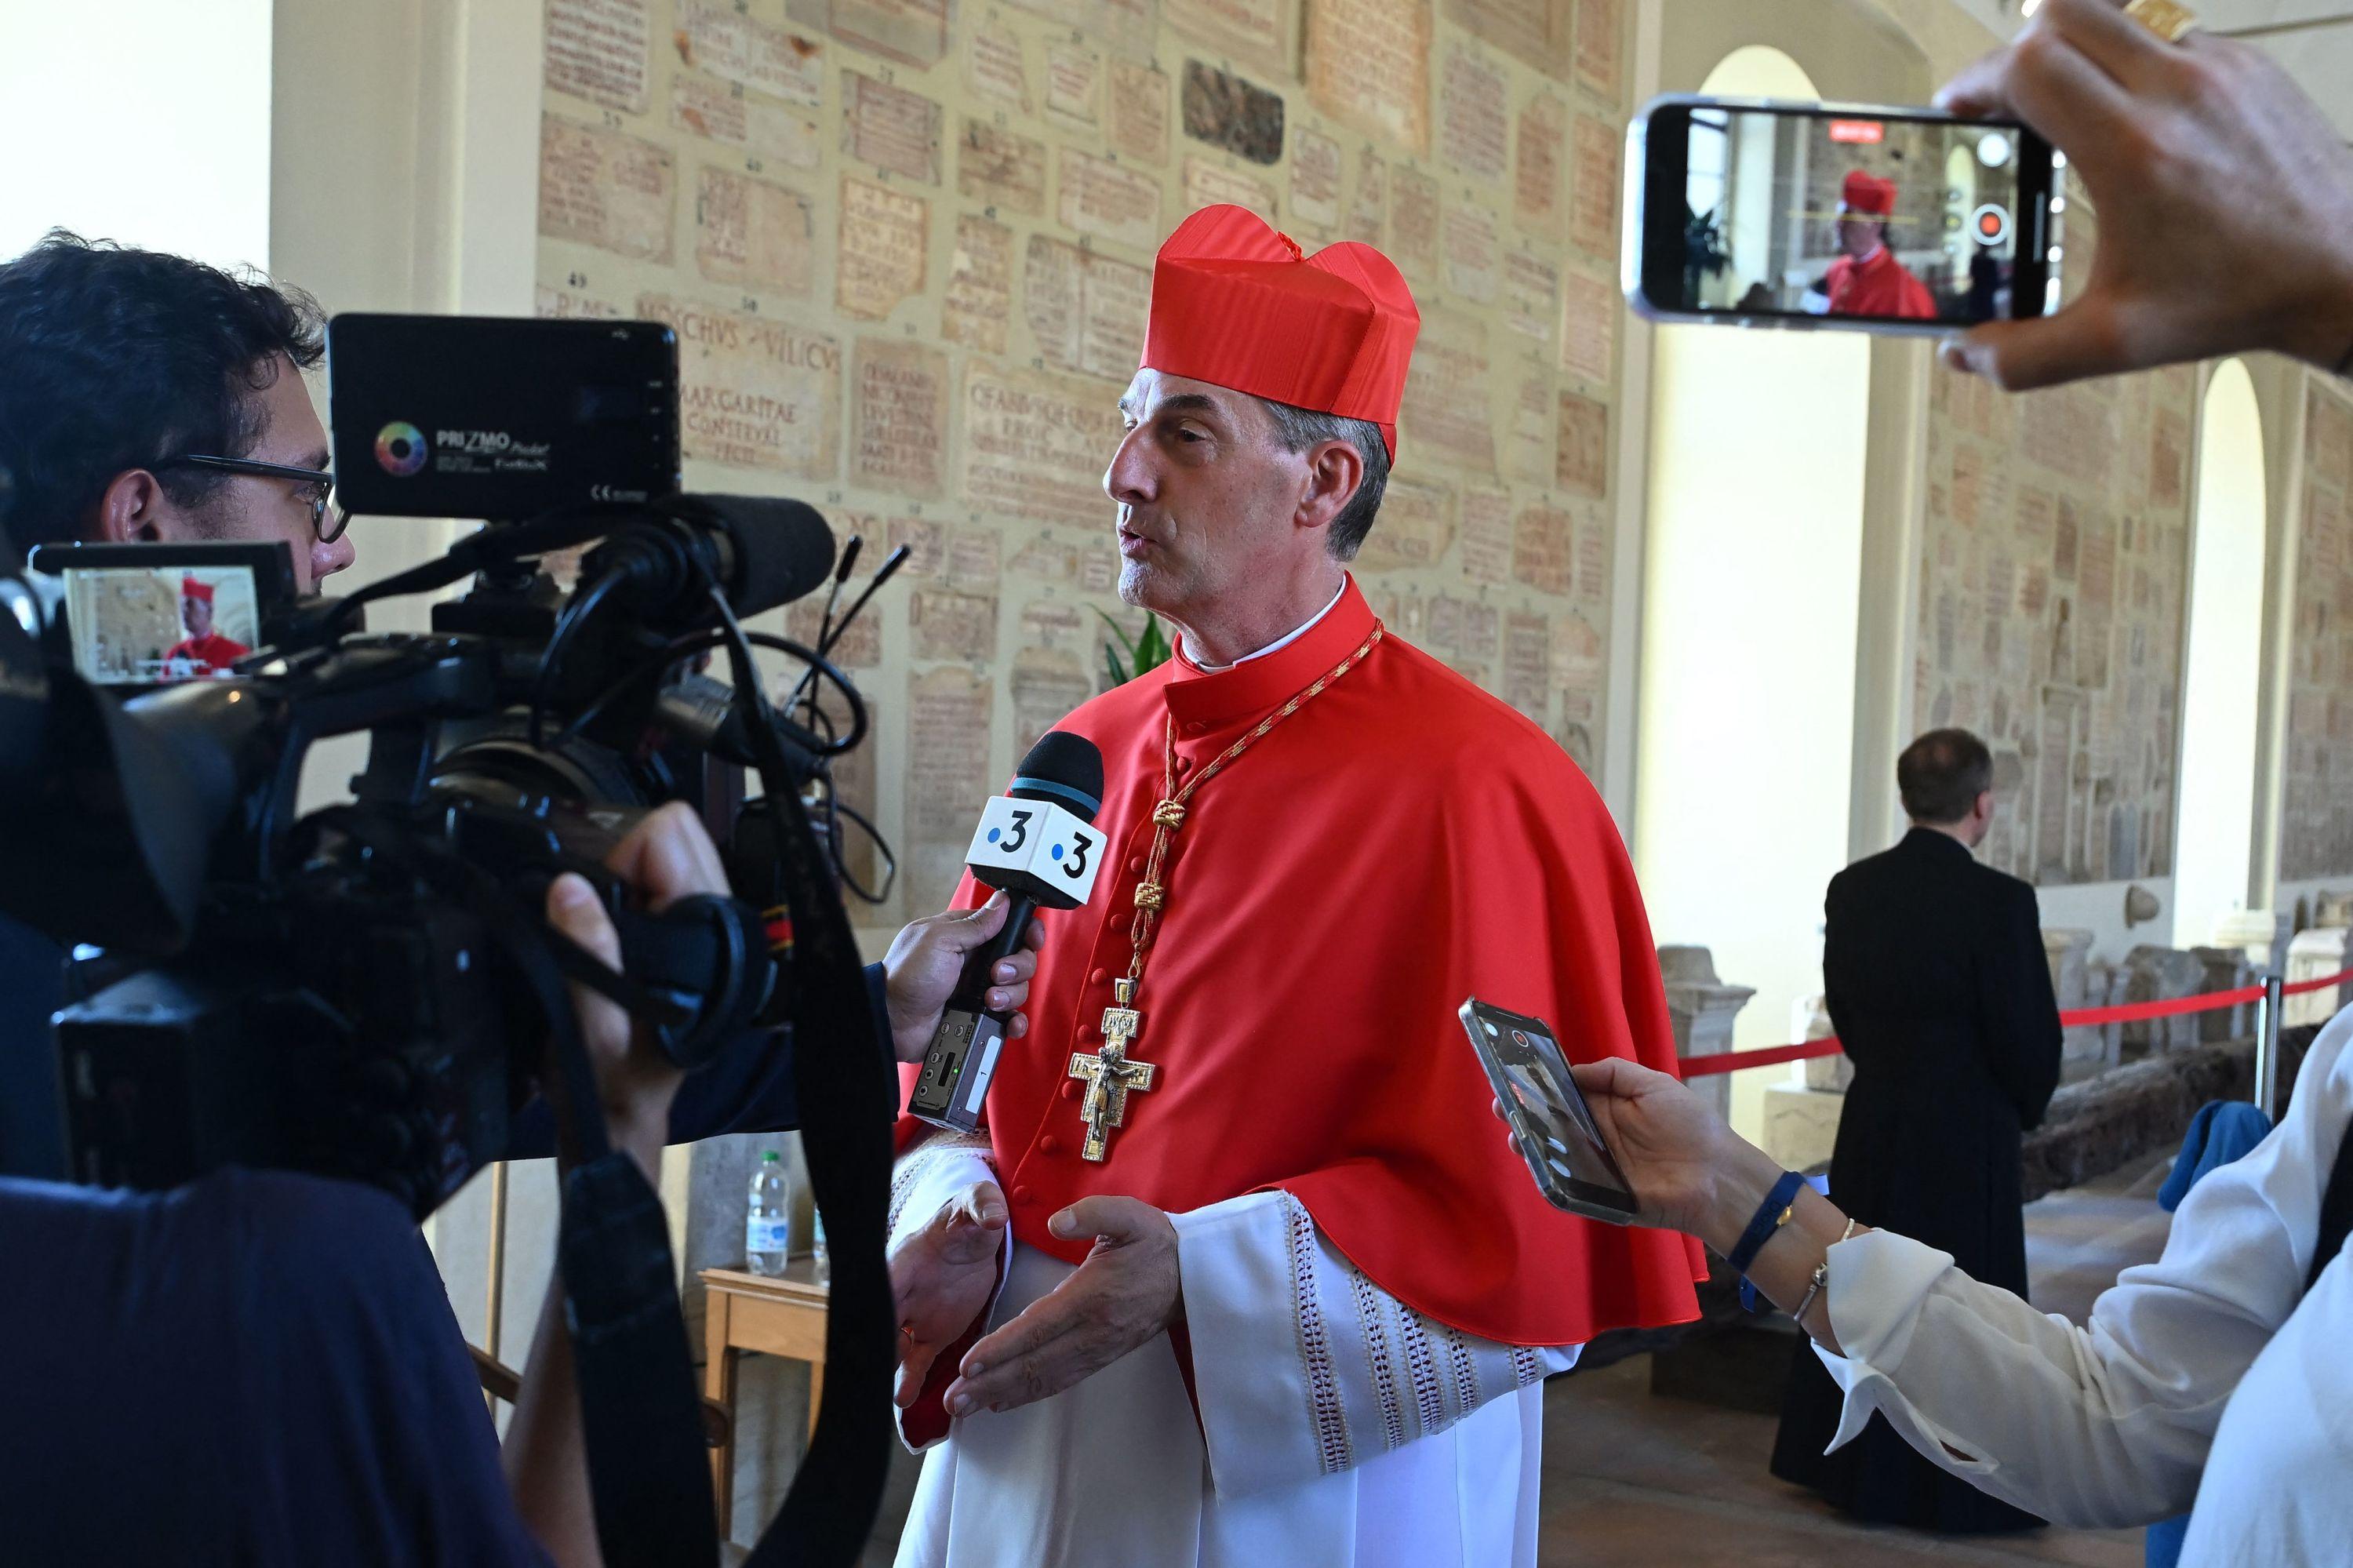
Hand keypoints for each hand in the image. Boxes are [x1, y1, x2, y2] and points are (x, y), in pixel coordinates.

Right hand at [542, 801, 728, 1172]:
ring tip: (607, 931)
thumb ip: (590, 955)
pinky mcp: (687, 935)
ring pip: (668, 854)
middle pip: (676, 835)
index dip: (624, 858)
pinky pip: (659, 882)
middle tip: (602, 919)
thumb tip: (570, 886)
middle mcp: (716, 922)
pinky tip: (614, 932)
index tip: (600, 904)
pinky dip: (631, 894)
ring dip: (628, 881)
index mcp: (705, 935)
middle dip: (628, 864)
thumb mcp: (591, 1028)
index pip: (672, 836)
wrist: (622, 1116)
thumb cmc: (608, 1080)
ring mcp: (703, 926)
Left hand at [881, 892, 1046, 1062]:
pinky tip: (1008, 1022)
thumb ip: (975, 924)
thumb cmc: (907, 976)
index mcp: (966, 937)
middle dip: (1017, 967)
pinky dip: (1014, 1021)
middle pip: (1020, 959)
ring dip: (1011, 995)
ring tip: (988, 1001)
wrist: (892, 1020)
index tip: (1032, 939)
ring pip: (1018, 989)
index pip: (1008, 927)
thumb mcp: (939, 940)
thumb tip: (1003, 902)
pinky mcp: (979, 1016)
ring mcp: (979, 990)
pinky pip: (1009, 1018)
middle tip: (995, 975)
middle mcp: (976, 963)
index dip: (1026, 932)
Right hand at [891, 1179, 1010, 1407]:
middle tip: (878, 1369)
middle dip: (877, 1345)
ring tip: (895, 1395)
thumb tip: (994, 1214)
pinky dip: (912, 1379)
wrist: (975, 1237)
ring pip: (895, 1347)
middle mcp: (901, 1292)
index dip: (877, 1304)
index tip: (874, 1325)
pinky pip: (918, 1359)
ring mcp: (915, 1316)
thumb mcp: (976, 1204)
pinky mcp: (933, 1333)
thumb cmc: (967, 1217)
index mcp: (903, 1259)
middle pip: (881, 1322)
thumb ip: (982, 1206)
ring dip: (893, 1369)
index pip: (883, 1283)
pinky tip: (905, 1400)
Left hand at [942, 1196, 1178, 1417]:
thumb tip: (1056, 1223)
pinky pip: (1061, 1381)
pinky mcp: (1102, 1357)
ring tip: (966, 1407)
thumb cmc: (1154, 1242)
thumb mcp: (1128, 1215)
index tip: (968, 1364)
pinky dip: (1029, 1395)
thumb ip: (1092, 1214)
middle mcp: (1092, 1331)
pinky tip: (1003, 1401)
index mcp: (1092, 1296)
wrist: (1193, 1275)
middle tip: (954, 1400)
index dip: (1002, 1348)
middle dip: (990, 1384)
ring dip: (1003, 1395)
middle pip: (1034, 1364)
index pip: (1038, 1327)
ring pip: (1044, 1379)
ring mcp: (1098, 1350)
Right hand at [1499, 1058, 1780, 1251]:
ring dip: (1531, 1144)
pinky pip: (1567, 1185)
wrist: (1716, 1178)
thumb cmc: (1689, 1126)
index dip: (1540, 1087)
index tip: (1512, 1078)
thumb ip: (1612, 1074)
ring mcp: (1595, 1167)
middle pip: (1553, 1124)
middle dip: (1525, 1114)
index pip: (1566, 1095)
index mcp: (1608, 1107)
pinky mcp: (1598, 1195)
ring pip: (1555, 1154)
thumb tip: (1570, 1071)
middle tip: (1502, 1107)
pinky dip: (1549, 1177)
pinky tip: (1534, 1164)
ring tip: (1513, 1135)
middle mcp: (1597, 1136)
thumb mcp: (1653, 1085)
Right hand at [1935, 0, 2352, 388]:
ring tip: (2060, 100)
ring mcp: (2216, 70)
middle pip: (2059, 19)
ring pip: (2113, 16)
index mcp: (2131, 152)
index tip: (1960, 108)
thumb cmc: (2240, 296)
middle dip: (2013, 55)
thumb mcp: (2117, 341)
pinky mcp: (2246, 67)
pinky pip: (2166, 36)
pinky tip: (2127, 114)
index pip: (2028, 67)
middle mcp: (2174, 93)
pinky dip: (2129, 62)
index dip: (1977, 81)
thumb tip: (1964, 351)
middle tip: (2000, 98)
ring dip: (2070, 49)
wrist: (2344, 268)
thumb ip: (2025, 356)